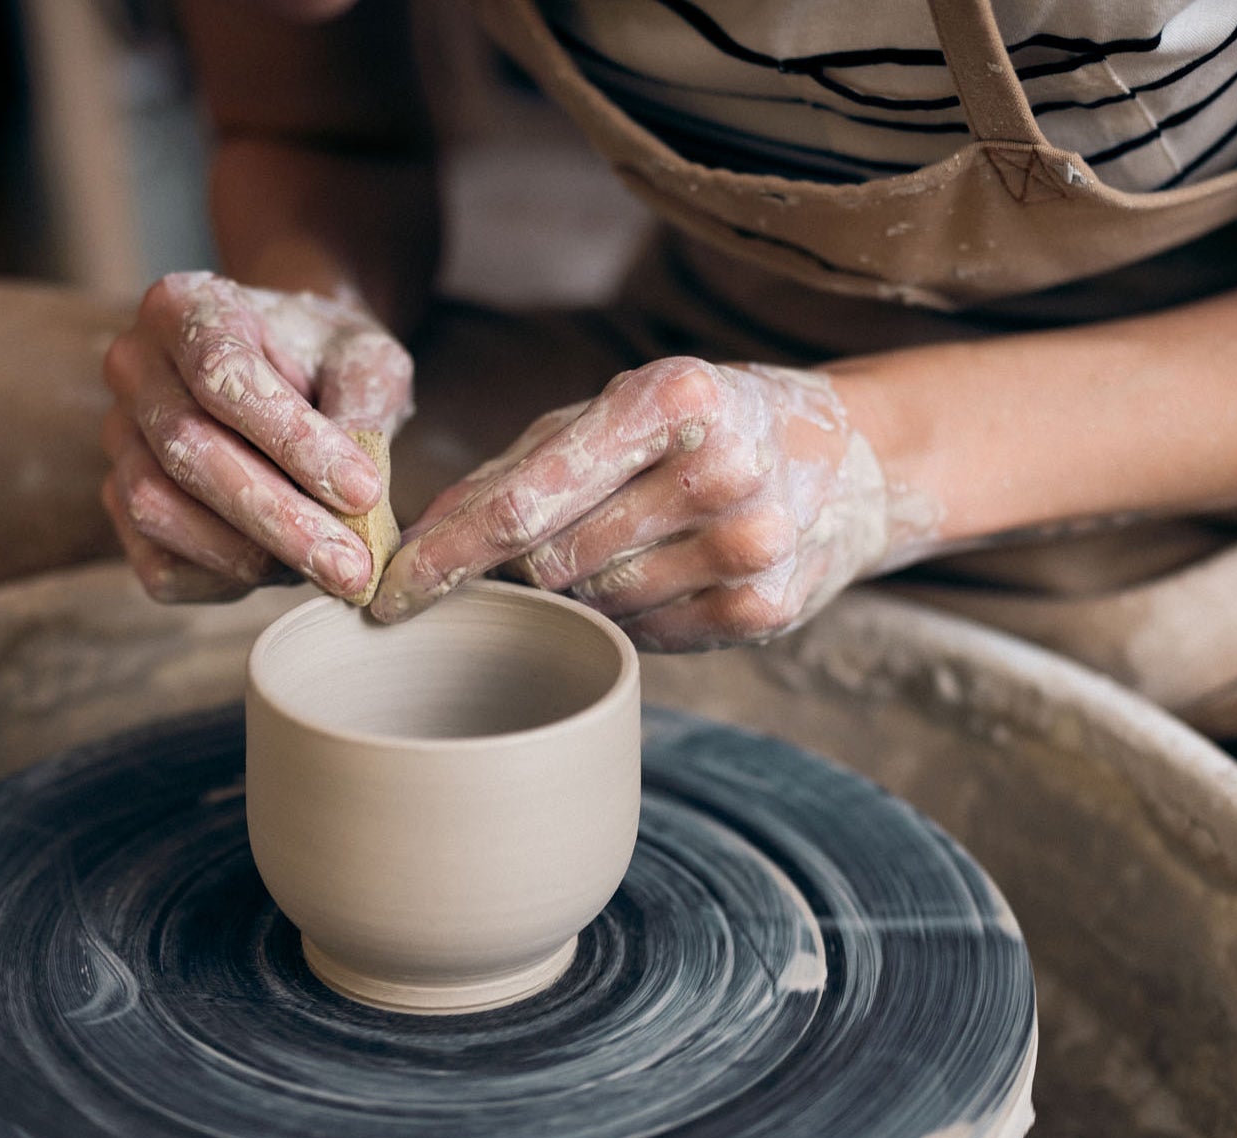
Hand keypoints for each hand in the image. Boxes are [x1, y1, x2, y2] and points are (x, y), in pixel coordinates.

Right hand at [101, 273, 412, 602]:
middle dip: (277, 518)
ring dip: (249, 554)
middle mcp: (133, 367)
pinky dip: (222, 581)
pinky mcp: (119, 503)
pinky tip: (281, 572)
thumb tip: (355, 498)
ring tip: (325, 569)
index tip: (363, 491)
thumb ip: (365, 410)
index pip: (222, 375)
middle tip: (351, 566)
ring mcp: (117, 438)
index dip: (293, 441)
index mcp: (184, 307)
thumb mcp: (365, 359)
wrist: (290, 366)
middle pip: (186, 449)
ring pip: (158, 508)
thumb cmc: (325, 359)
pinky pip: (155, 561)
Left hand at [372, 359, 934, 649]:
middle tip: (515, 556)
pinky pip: (646, 640)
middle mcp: (719, 468)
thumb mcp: (610, 412)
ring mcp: (751, 545)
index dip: (445, 557)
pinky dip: (623, 621)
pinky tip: (649, 580)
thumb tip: (414, 543)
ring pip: (595, 607)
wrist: (848, 458)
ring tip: (605, 551)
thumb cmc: (696, 428)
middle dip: (514, 568)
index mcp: (670, 398)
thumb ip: (512, 471)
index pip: (524, 501)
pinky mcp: (768, 609)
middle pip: (552, 561)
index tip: (388, 595)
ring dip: (572, 594)